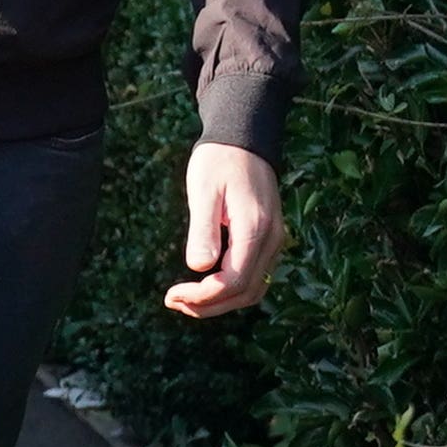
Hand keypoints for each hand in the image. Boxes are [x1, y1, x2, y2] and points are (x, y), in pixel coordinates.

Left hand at [164, 143, 282, 316]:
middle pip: (245, 292)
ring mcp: (274, 241)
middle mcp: (272, 240)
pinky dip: (231, 289)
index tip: (172, 294)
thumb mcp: (204, 191)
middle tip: (173, 302)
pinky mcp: (268, 240)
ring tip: (184, 300)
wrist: (244, 140)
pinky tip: (204, 285)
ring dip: (220, 301)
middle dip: (209, 305)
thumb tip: (198, 267)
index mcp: (255, 230)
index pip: (233, 282)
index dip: (203, 296)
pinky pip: (254, 276)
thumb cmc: (219, 162)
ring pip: (253, 289)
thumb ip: (203, 230)